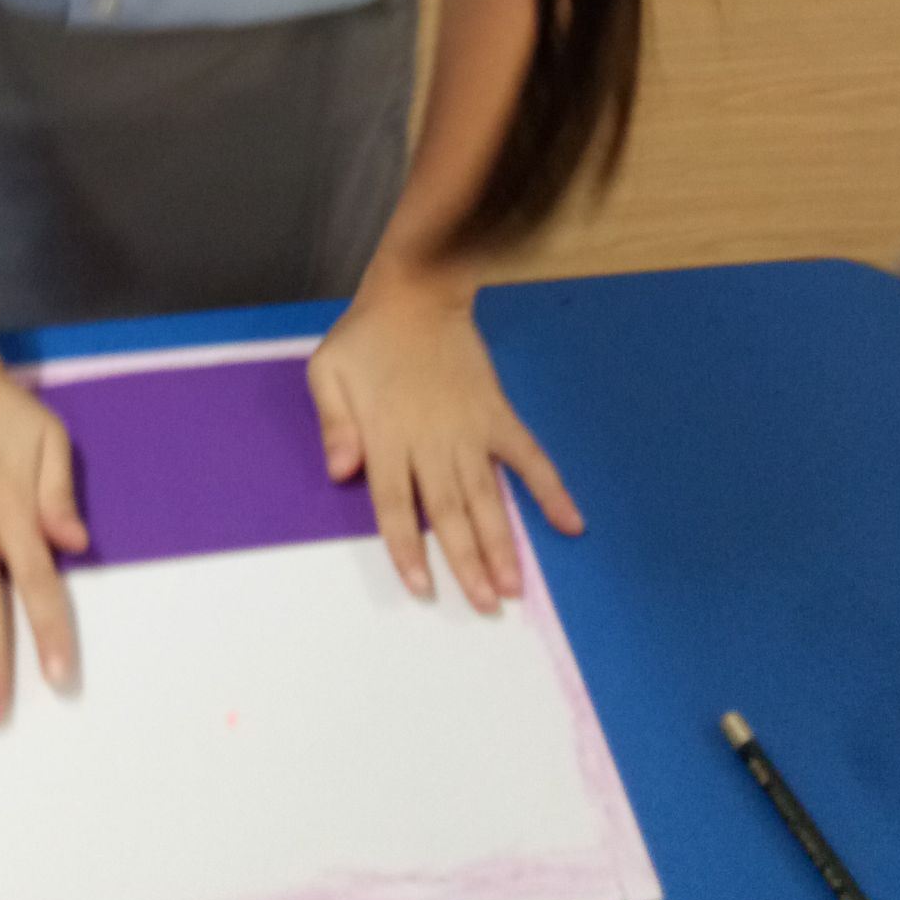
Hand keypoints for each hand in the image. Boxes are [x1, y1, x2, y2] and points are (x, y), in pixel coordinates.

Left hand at [307, 258, 583, 612]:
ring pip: (487, 496)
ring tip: (515, 587)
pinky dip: (550, 489)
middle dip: (467, 562)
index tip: (423, 588)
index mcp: (388, 435)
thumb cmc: (366, 338)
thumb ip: (333, 423)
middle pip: (449, 512)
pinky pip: (528, 457)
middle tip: (487, 606)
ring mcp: (470, 429)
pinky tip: (571, 523)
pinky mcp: (498, 414)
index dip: (408, 549)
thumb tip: (341, 471)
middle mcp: (432, 441)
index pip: (395, 505)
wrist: (417, 292)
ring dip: (502, 542)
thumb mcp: (328, 372)